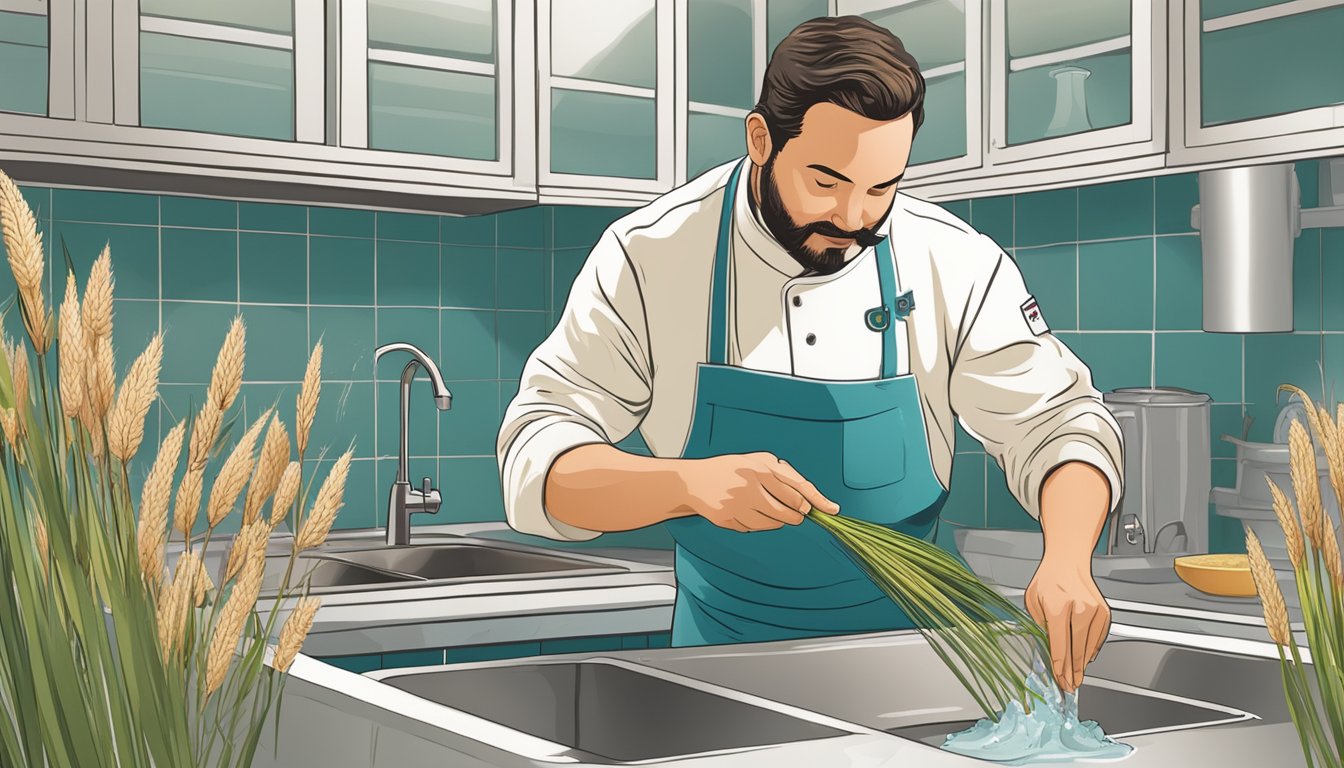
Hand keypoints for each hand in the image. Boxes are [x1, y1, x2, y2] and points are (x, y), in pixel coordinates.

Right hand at [678, 452, 839, 531]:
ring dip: (778, 521)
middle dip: (798, 515)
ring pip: (773, 523)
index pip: (798, 488)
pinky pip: (753, 528)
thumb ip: (783, 474)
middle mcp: (750, 485)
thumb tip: (808, 496)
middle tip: (798, 514)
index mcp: (761, 468)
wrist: (694, 481)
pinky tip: (746, 512)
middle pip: (790, 510)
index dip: (817, 501)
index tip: (831, 509)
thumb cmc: (731, 469)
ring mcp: (738, 504)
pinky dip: (756, 524)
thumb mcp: (757, 460)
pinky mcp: (728, 519)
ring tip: (767, 509)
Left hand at [1025, 559, 1109, 692]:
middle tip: (1069, 686)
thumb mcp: (1032, 602)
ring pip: (1088, 647)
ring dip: (1082, 665)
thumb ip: (1039, 626)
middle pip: (1076, 650)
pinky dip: (1092, 651)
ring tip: (1077, 678)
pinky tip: (1085, 659)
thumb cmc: (1049, 580)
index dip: (1059, 666)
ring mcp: (1095, 611)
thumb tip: (1046, 649)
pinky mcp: (1104, 612)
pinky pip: (1099, 639)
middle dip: (1072, 672)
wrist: (1068, 562)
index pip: (1059, 645)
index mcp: (1058, 607)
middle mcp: (1079, 609)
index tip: (1059, 679)